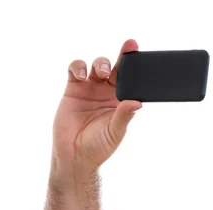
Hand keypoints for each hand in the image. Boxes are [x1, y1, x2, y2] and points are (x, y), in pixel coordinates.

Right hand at [52, 39, 142, 168]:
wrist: (74, 155)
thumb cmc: (99, 146)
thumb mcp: (115, 131)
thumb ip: (124, 116)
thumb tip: (137, 103)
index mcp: (122, 100)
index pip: (132, 79)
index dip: (136, 65)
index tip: (139, 51)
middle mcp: (108, 92)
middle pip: (117, 68)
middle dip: (122, 57)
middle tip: (128, 51)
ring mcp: (90, 88)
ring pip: (97, 65)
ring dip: (100, 63)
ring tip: (101, 72)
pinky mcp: (73, 89)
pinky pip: (75, 70)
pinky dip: (78, 67)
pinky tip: (80, 75)